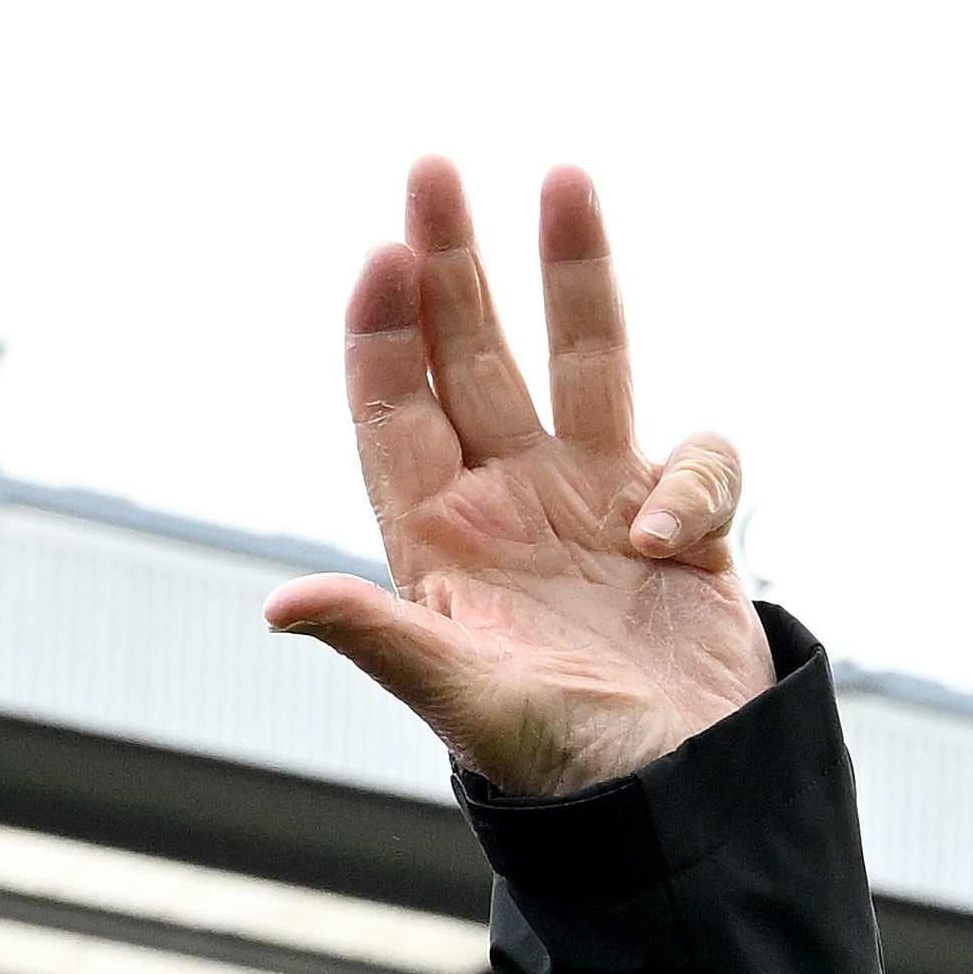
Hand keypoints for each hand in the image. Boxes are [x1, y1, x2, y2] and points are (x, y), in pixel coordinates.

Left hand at [267, 161, 773, 797]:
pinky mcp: (683, 521)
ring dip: (572, 270)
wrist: (682, 804)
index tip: (382, 258)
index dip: (382, 333)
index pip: (393, 411)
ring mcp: (596, 501)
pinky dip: (690, 481)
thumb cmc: (562, 770)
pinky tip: (664, 547)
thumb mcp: (464, 702)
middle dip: (451, 263)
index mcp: (440, 540)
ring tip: (564, 175)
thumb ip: (381, 640)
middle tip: (430, 169)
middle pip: (472, 356)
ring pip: (582, 359)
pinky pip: (692, 456)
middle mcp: (511, 502)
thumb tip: (280, 603)